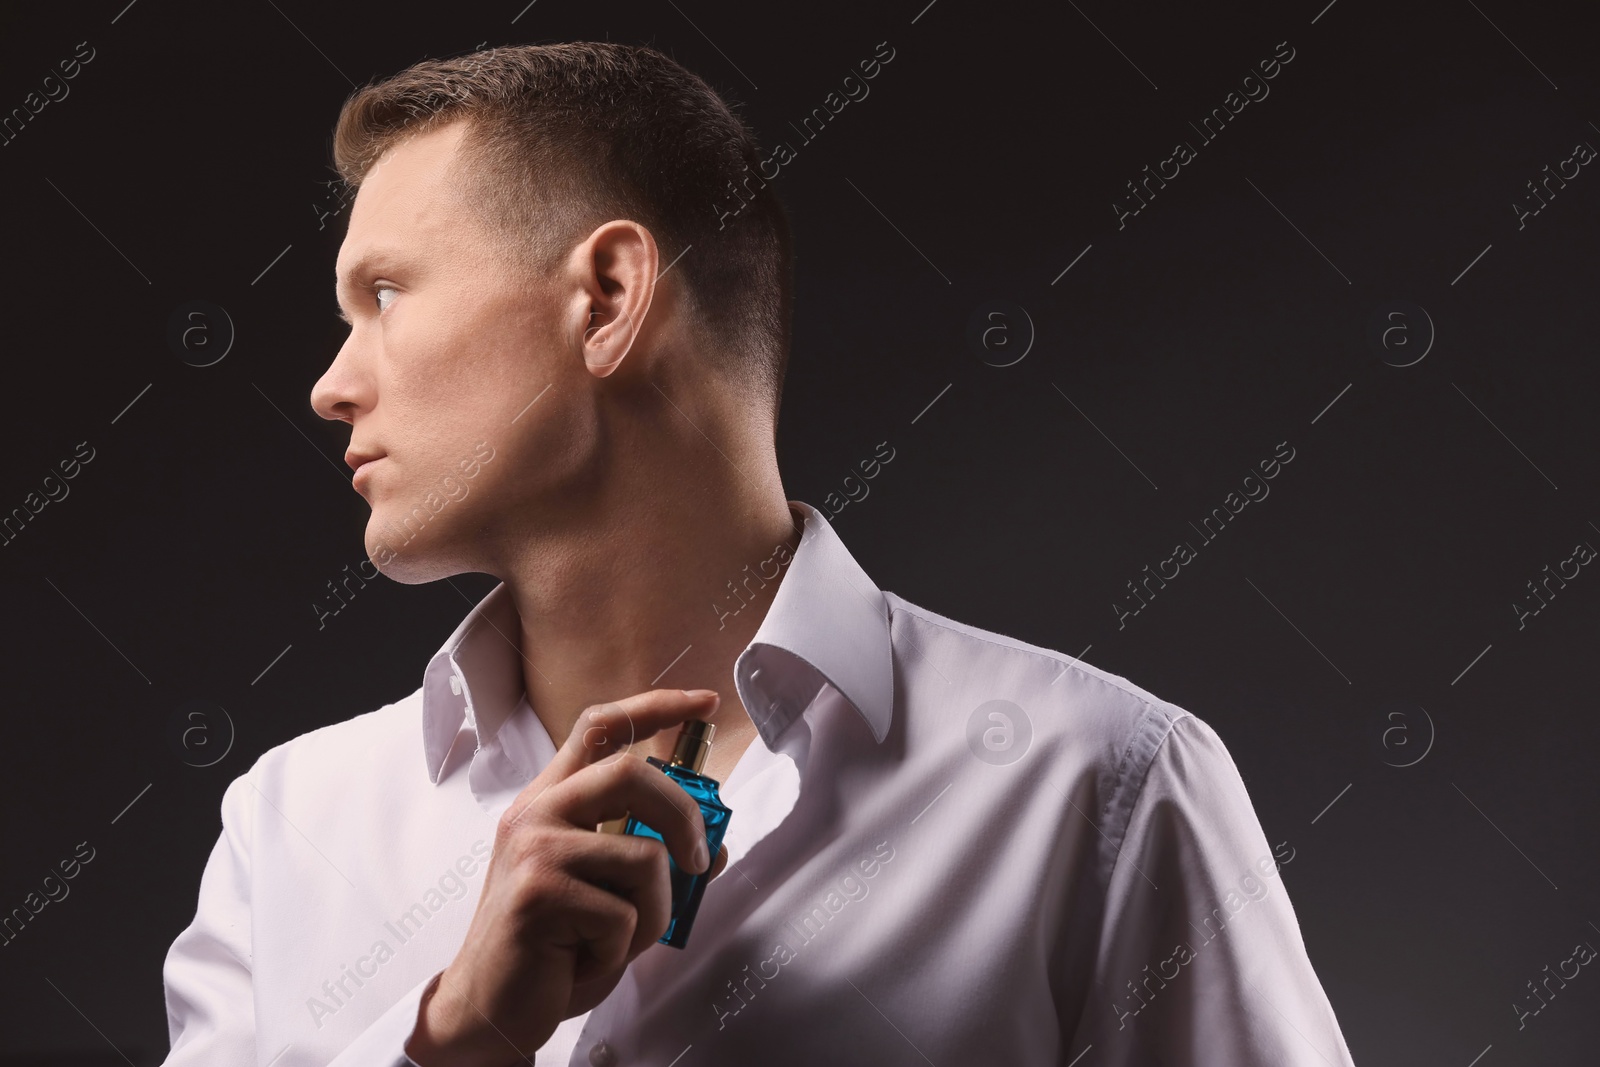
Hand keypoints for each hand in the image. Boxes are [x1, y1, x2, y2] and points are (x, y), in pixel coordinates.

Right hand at [405, 688, 729, 1065]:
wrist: (489, 1009)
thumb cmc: (550, 950)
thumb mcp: (609, 895)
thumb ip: (651, 861)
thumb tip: (713, 844)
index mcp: (551, 800)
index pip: (600, 727)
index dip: (656, 706)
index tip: (704, 703)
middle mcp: (537, 812)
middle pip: (631, 772)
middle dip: (683, 815)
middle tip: (697, 860)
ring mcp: (533, 848)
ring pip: (644, 857)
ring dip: (654, 912)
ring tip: (617, 938)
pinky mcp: (537, 892)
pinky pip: (624, 912)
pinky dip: (623, 947)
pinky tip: (586, 957)